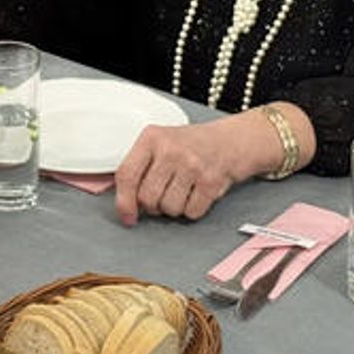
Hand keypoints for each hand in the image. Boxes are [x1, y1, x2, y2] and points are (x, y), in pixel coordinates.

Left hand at [113, 118, 245, 223]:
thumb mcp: (160, 144)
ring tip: (182, 190)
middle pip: (147, 198)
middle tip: (163, 194)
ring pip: (169, 208)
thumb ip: (138, 166)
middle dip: (153, 205)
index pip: (127, 175)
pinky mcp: (211, 181)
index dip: (124, 201)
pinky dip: (193, 209)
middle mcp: (170, 149)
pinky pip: (191, 212)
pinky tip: (197, 193)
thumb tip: (122, 198)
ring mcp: (192, 165)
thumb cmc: (191, 145)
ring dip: (174, 207)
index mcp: (151, 138)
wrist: (231, 141)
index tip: (127, 215)